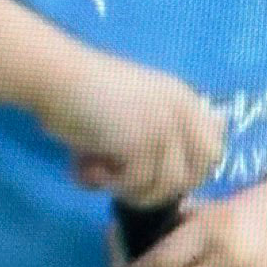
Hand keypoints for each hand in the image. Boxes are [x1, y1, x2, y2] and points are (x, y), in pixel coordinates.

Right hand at [36, 49, 226, 206]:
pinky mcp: (141, 142)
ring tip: (96, 172)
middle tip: (125, 179)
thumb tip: (191, 158)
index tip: (150, 173)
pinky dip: (108, 185)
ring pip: (166, 187)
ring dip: (130, 190)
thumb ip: (163, 129)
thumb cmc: (84, 93)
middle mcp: (182, 110)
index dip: (187, 172)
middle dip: (163, 187)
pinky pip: (137, 185)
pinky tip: (84, 168)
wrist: (53, 76)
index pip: (213, 150)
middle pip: (198, 173)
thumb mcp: (135, 106)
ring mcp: (164, 126)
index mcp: (184, 98)